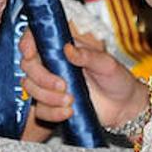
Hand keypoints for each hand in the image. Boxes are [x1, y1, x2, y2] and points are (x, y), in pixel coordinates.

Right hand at [20, 30, 147, 129]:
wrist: (125, 106)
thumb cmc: (117, 79)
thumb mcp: (107, 64)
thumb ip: (87, 56)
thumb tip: (68, 49)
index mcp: (62, 48)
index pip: (35, 38)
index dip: (26, 43)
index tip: (30, 53)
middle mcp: (52, 65)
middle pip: (28, 66)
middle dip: (41, 77)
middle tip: (62, 85)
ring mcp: (50, 85)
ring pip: (30, 88)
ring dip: (47, 96)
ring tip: (70, 100)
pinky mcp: (53, 105)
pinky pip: (40, 110)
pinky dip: (52, 112)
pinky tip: (68, 113)